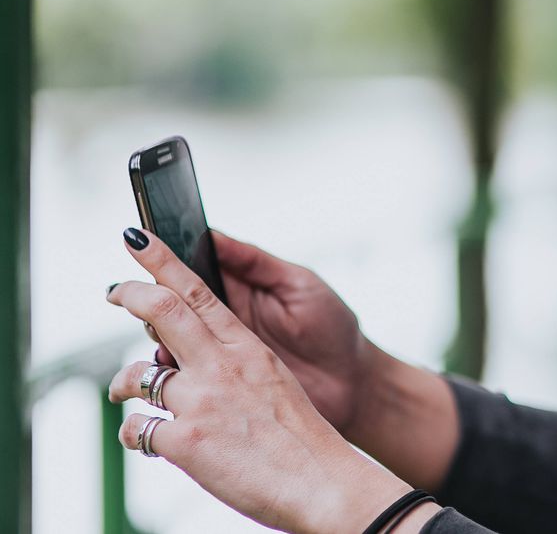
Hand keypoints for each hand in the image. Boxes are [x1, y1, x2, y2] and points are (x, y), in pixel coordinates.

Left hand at [107, 228, 433, 532]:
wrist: (321, 479)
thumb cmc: (301, 436)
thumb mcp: (273, 383)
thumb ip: (235, 364)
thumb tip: (196, 355)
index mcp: (246, 348)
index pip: (197, 292)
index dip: (162, 262)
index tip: (138, 240)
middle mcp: (220, 368)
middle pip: (161, 312)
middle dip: (130, 294)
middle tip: (114, 290)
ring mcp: (201, 402)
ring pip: (136, 376)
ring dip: (123, 383)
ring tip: (122, 391)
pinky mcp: (186, 442)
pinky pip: (136, 430)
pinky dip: (135, 435)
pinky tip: (145, 439)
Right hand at [154, 230, 372, 437]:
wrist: (354, 384)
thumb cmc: (332, 327)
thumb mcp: (299, 285)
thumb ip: (255, 262)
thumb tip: (210, 234)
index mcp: (240, 290)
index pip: (192, 270)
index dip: (164, 259)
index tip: (139, 244)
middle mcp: (223, 321)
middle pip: (171, 305)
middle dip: (151, 298)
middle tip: (135, 293)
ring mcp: (219, 355)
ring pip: (170, 341)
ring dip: (157, 336)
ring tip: (156, 334)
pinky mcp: (220, 388)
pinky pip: (183, 379)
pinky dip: (169, 373)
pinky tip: (167, 370)